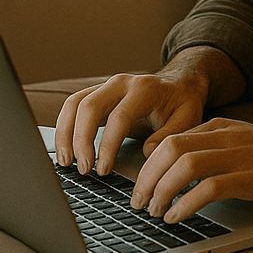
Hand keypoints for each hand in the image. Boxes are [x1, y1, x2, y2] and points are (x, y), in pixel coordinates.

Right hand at [53, 46, 244, 175]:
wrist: (181, 82)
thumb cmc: (184, 103)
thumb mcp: (188, 120)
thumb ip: (169, 137)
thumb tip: (147, 154)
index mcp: (145, 89)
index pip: (119, 117)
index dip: (108, 145)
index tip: (103, 170)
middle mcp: (121, 83)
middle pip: (89, 106)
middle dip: (80, 140)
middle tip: (83, 169)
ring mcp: (107, 86)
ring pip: (75, 103)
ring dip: (66, 133)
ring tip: (66, 162)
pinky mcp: (99, 92)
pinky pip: (74, 104)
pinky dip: (65, 126)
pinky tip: (65, 148)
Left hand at [129, 118, 252, 221]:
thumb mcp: (244, 144)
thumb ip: (215, 150)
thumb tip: (179, 171)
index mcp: (220, 128)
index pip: (170, 139)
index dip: (147, 165)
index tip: (139, 188)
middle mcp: (226, 137)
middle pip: (170, 149)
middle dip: (147, 178)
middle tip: (138, 203)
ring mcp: (240, 156)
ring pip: (185, 165)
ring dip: (162, 191)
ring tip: (155, 212)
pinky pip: (210, 188)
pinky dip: (186, 203)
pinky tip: (178, 217)